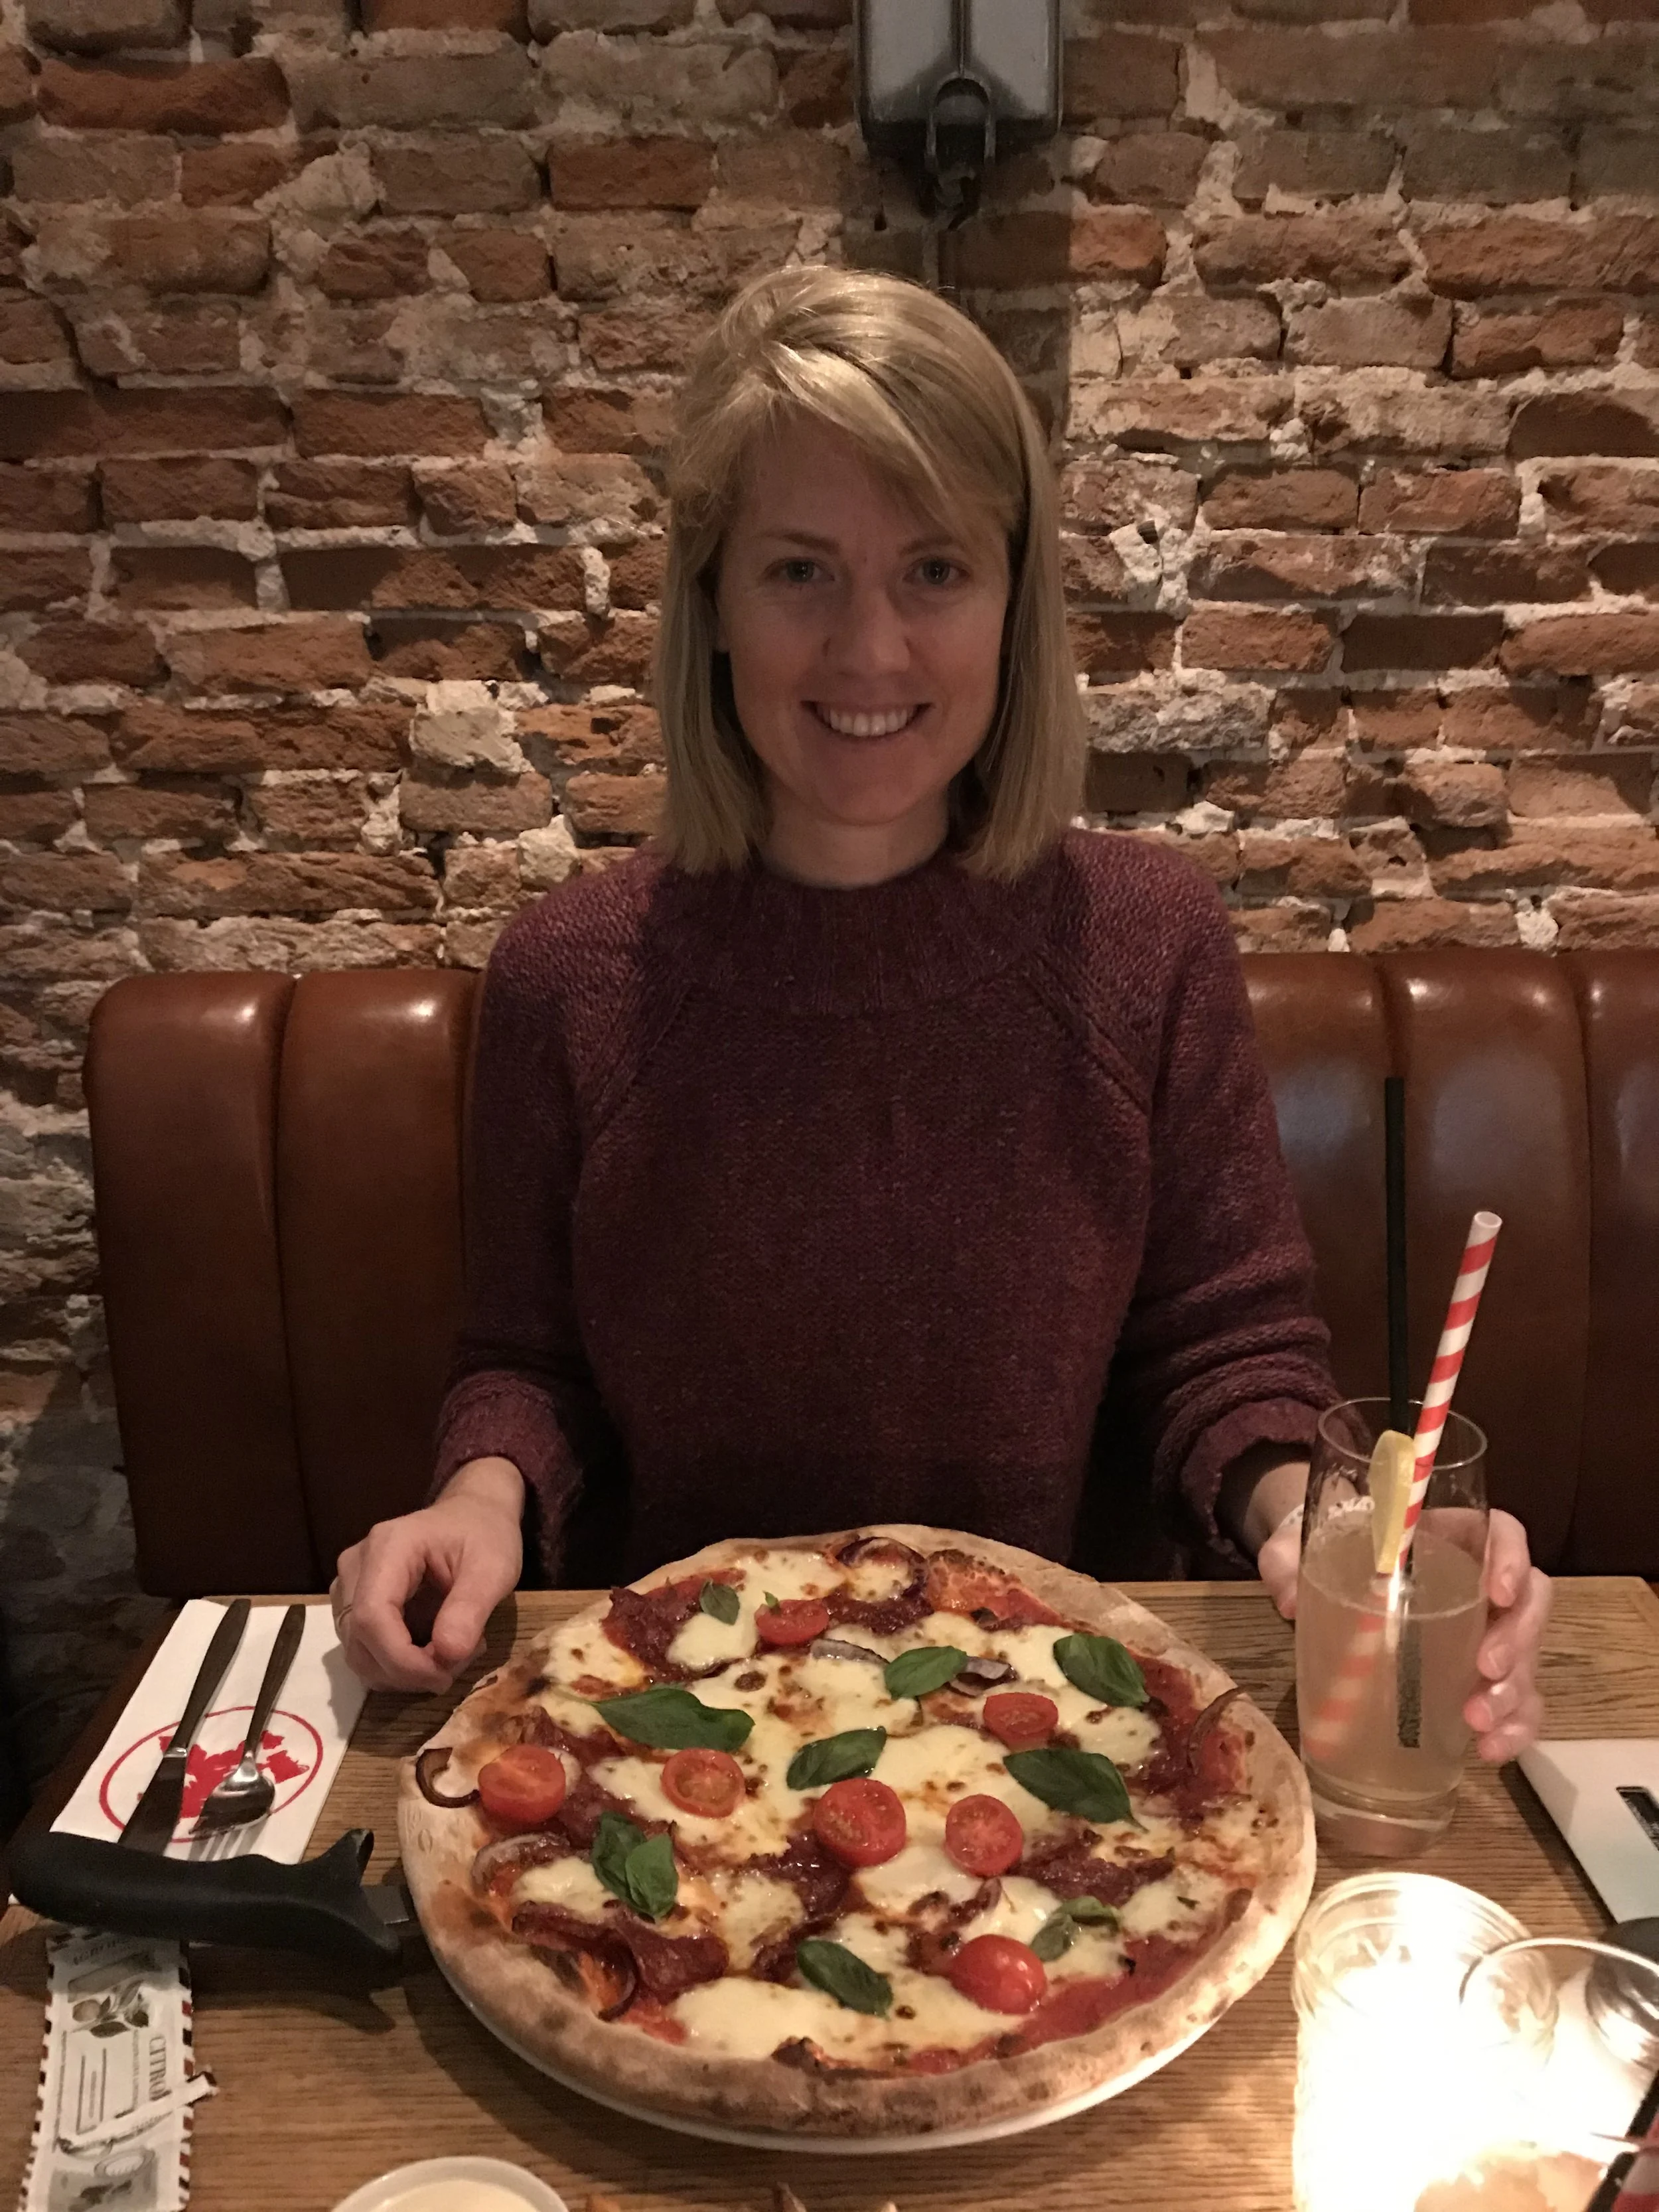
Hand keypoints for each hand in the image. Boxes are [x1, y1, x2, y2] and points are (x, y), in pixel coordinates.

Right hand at [332, 1457, 523, 1691]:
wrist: (473, 1516)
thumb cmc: (485, 1535)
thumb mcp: (494, 1567)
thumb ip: (471, 1608)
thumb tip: (447, 1655)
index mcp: (388, 1546)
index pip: (372, 1617)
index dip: (401, 1660)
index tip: (442, 1677)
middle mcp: (356, 1564)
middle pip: (359, 1640)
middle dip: (406, 1670)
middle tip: (457, 1664)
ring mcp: (349, 1585)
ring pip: (358, 1652)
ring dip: (402, 1671)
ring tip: (451, 1652)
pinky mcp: (353, 1604)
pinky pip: (363, 1649)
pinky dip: (395, 1665)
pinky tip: (431, 1650)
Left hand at [1259, 1500, 1549, 1763]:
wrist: (1326, 1586)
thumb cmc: (1326, 1555)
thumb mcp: (1297, 1548)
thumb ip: (1287, 1563)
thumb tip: (1289, 1599)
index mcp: (1445, 1537)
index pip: (1500, 1532)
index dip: (1510, 1557)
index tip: (1497, 1592)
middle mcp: (1477, 1583)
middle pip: (1529, 1601)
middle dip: (1517, 1639)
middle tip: (1485, 1669)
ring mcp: (1484, 1633)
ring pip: (1527, 1657)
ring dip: (1515, 1691)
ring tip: (1477, 1720)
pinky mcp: (1480, 1679)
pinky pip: (1516, 1702)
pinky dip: (1513, 1727)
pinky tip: (1489, 1749)